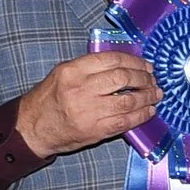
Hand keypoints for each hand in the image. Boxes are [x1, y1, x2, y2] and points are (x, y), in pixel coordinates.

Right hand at [16, 48, 160, 158]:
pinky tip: (149, 111)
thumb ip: (90, 67)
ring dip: (147, 97)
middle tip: (152, 80)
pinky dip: (141, 115)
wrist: (33, 127)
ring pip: (128, 100)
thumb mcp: (63, 74)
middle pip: (123, 78)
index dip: (133, 61)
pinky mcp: (96, 130)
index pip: (111, 59)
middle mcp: (81, 89)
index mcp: (72, 71)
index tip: (145, 65)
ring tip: (155, 94)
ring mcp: (89, 111)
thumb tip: (124, 64)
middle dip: (144, 78)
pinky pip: (126, 121)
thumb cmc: (49, 99)